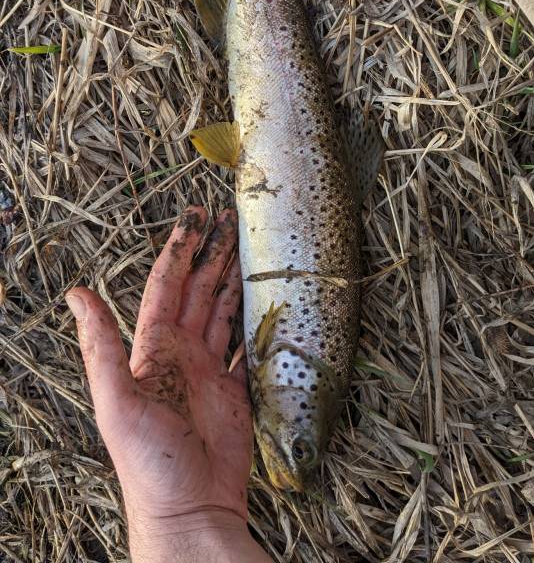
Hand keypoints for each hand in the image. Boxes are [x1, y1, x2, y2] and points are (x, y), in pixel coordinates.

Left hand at [67, 207, 269, 561]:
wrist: (189, 509)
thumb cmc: (148, 461)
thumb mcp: (117, 401)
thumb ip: (101, 346)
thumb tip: (76, 293)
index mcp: (155, 348)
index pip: (169, 285)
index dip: (182, 249)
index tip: (196, 218)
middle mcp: (183, 353)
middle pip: (201, 290)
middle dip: (214, 253)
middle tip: (230, 219)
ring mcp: (211, 371)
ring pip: (225, 312)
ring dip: (235, 279)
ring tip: (249, 248)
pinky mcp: (236, 392)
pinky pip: (248, 348)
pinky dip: (257, 323)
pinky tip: (265, 302)